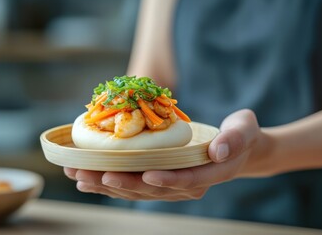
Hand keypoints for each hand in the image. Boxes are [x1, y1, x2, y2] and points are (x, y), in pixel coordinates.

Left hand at [64, 109, 268, 200]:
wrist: (236, 147)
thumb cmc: (240, 135)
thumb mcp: (243, 131)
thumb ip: (234, 139)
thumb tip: (219, 151)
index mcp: (209, 174)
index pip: (186, 180)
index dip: (165, 180)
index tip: (143, 174)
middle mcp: (188, 185)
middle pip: (152, 189)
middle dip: (120, 183)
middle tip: (90, 174)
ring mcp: (172, 185)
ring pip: (137, 190)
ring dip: (106, 184)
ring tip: (78, 175)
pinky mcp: (159, 180)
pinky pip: (133, 184)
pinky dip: (109, 181)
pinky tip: (86, 178)